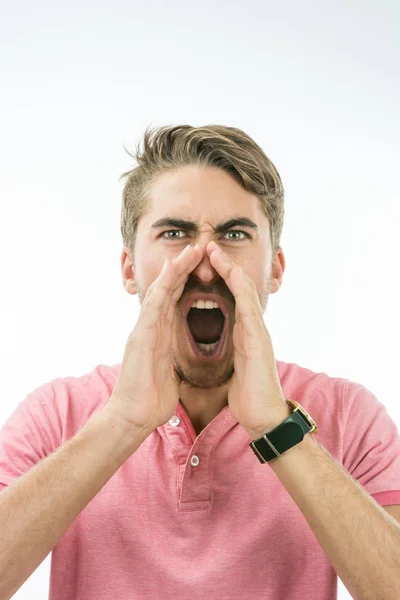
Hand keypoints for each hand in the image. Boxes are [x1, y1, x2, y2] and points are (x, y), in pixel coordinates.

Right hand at [105, 243, 203, 434]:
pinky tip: (171, 270)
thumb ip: (167, 359)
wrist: (133, 416)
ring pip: (160, 292)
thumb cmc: (150, 398)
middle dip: (181, 268)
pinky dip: (162, 287)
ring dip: (174, 270)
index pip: (173, 301)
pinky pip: (153, 306)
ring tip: (188, 250)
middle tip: (197, 247)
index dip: (185, 281)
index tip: (201, 265)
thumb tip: (172, 359)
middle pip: (167, 290)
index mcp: (158, 335)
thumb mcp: (166, 372)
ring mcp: (143, 330)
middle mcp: (149, 327)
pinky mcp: (141, 337)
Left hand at [207, 241, 288, 438]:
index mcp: (243, 334)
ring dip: (230, 269)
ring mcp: (258, 332)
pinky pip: (249, 308)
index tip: (201, 263)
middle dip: (223, 266)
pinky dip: (241, 289)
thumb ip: (232, 351)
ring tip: (216, 251)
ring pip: (244, 292)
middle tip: (207, 246)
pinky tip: (233, 274)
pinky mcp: (259, 341)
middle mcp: (252, 328)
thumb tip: (225, 345)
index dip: (218, 279)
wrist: (264, 418)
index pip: (230, 298)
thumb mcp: (235, 368)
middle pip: (237, 288)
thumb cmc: (248, 396)